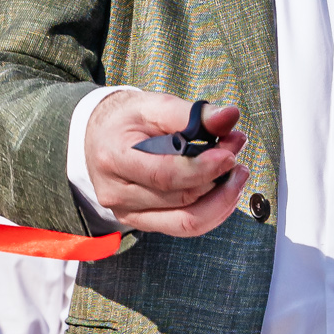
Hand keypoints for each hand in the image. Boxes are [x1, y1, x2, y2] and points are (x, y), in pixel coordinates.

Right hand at [84, 91, 247, 236]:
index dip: (202, 169)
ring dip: (221, 199)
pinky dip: (211, 211)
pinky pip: (183, 227)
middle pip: (180, 199)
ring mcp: (127, 214)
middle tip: (237, 150)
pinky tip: (224, 191)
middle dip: (218, 178)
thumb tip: (231, 116)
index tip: (229, 155)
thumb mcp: (154, 105)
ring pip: (186, 221)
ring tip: (237, 173)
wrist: (97, 138)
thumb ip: (193, 113)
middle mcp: (116, 194)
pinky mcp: (141, 223)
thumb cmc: (125, 120)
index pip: (163, 175)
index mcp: (114, 158)